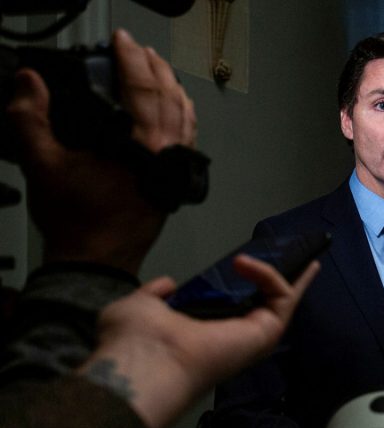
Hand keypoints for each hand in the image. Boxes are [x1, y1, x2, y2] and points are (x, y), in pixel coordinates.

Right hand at [6, 29, 195, 272]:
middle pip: (169, 98)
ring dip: (172, 89)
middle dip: (155, 69)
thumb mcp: (42, 165)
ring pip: (183, 117)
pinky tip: (176, 111)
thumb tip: (28, 84)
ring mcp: (174, 169)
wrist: (96, 263)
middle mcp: (166, 155)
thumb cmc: (77, 223)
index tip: (122, 41)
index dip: (131, 59)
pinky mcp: (174, 182)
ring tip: (159, 71)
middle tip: (139, 50)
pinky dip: (182, 116)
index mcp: (141, 147)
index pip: (143, 88)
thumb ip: (30, 119)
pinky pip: (187, 138)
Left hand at [77, 254, 319, 427]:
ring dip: (295, 273)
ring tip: (302, 250)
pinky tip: (245, 262)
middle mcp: (232, 336)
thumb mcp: (139, 306)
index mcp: (204, 333)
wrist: (143, 361)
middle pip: (268, 303)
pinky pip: (281, 296)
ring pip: (284, 300)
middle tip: (298, 254)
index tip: (252, 262)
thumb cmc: (136, 341)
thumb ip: (155, 294)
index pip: (233, 305)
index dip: (245, 284)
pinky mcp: (268, 331)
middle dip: (284, 279)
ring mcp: (253, 336)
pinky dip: (270, 274)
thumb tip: (170, 284)